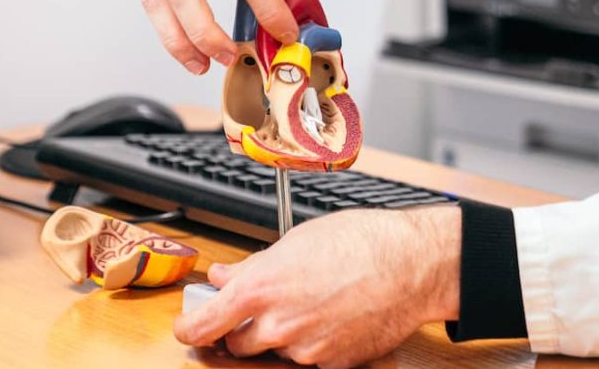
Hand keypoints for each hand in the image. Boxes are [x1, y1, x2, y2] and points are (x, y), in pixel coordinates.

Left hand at [174, 207, 461, 367]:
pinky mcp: (331, 363)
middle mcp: (277, 326)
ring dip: (279, 333)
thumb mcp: (294, 241)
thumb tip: (224, 274)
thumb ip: (253, 265)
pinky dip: (310, 340)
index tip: (188, 325)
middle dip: (240, 327)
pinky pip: (307, 357)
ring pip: (275, 350)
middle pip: (236, 343)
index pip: (203, 325)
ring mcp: (305, 350)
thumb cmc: (359, 243)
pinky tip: (329, 314)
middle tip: (258, 306)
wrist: (410, 265)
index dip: (189, 327)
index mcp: (259, 290)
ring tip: (307, 301)